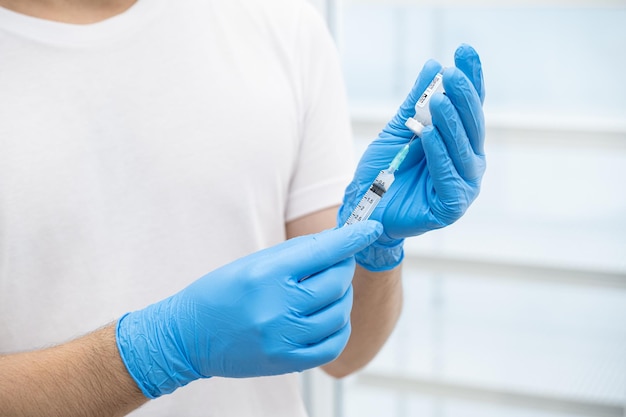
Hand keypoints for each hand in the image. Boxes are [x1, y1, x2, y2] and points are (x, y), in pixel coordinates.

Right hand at [116, 221, 382, 397]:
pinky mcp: (286, 361)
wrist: (187, 336)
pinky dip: (339, 327)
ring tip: (328, 290)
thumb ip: (296, 254)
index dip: (353, 237)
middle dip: (343, 266)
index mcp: (266, 274)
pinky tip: (329, 317)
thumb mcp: (253, 263)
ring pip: (339, 312)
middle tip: (337, 262)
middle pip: (336, 281)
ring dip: (341, 297)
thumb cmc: (219, 293)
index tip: (370, 226)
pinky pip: (332, 344)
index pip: (323, 251)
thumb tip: (335, 242)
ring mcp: (283, 337)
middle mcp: (277, 306)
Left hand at [338, 44, 485, 270]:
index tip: (464, 51)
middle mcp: (467, 162)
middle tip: (452, 74)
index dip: (470, 80)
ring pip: (463, 150)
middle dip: (463, 98)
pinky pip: (449, 177)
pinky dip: (439, 155)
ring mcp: (463, 186)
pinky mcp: (451, 207)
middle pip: (471, 126)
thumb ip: (416, 101)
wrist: (364, 205)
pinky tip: (427, 135)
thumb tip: (433, 65)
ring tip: (439, 101)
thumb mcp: (398, 128)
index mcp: (460, 143)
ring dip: (451, 124)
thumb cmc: (384, 169)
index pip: (469, 108)